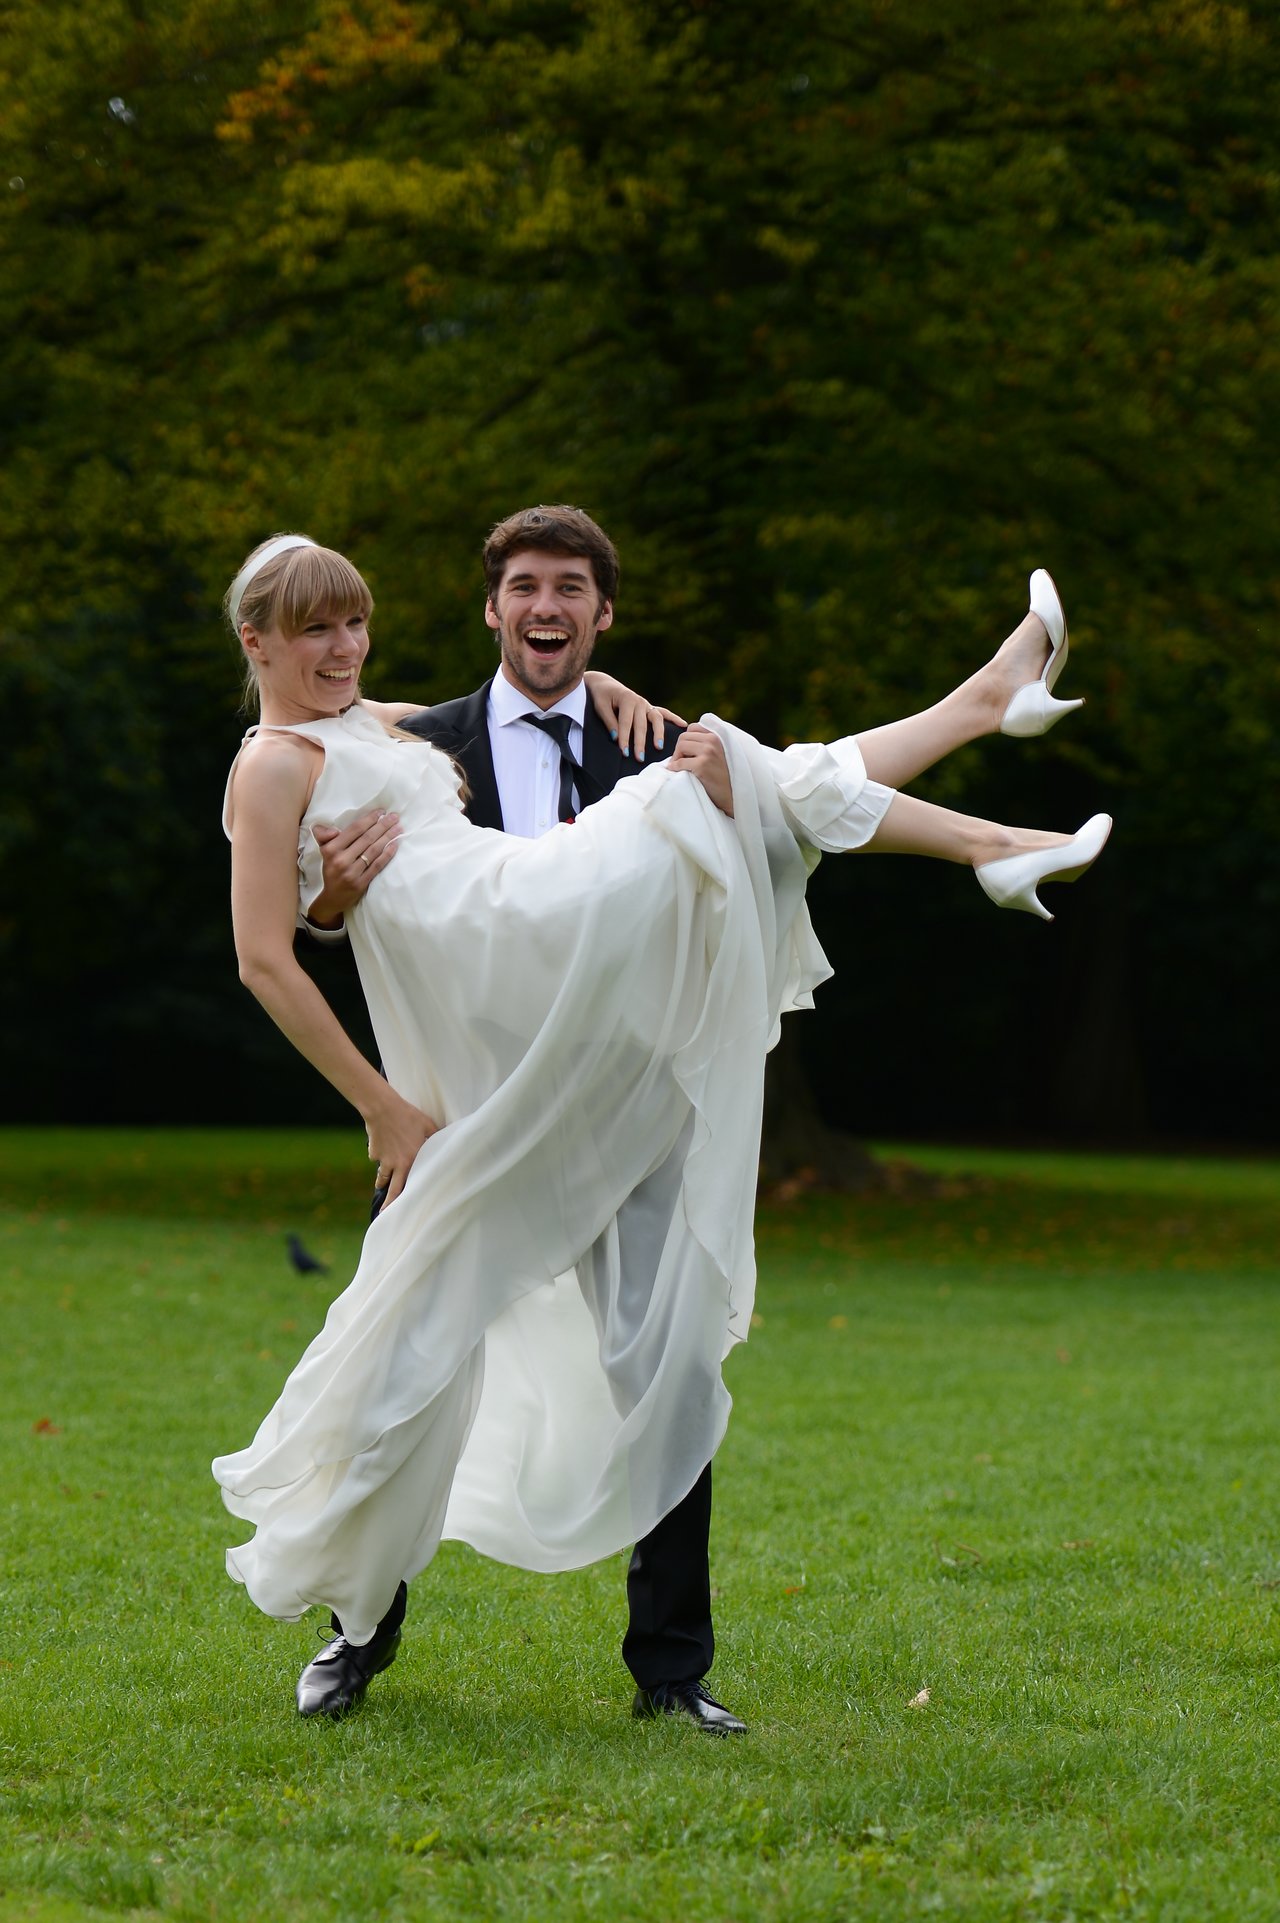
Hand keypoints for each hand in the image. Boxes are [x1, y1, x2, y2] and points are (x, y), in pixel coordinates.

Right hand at [308, 811, 400, 926]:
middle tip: (394, 816)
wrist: (332, 897)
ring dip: (388, 837)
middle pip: (367, 838)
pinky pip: (377, 865)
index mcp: (331, 849)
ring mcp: (352, 873)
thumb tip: (334, 829)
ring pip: (374, 851)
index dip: (369, 819)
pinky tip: (395, 844)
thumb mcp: (323, 850)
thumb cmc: (331, 868)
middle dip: (383, 825)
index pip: (354, 830)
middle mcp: (341, 860)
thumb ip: (324, 835)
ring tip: (398, 828)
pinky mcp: (361, 883)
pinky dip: (387, 854)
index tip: (381, 812)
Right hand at [365, 1090, 440, 1207]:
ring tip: (381, 1187)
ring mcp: (384, 1160)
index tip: (412, 1204)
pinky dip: (379, 1156)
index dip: (412, 1194)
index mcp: (414, 1160)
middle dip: (389, 1204)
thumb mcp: (428, 1125)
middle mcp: (398, 1164)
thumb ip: (436, 1136)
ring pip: (383, 1177)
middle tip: (385, 1214)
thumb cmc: (408, 1115)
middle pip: (394, 1190)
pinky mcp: (374, 1153)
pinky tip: (382, 1146)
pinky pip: (376, 1158)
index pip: (414, 1183)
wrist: (382, 1109)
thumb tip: (446, 1140)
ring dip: (383, 1182)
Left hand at [584, 671, 685, 760]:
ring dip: (658, 733)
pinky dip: (674, 718)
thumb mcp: (600, 707)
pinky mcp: (649, 707)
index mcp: (627, 699)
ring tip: (659, 747)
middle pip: (642, 724)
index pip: (626, 722)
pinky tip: (683, 725)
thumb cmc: (601, 697)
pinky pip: (663, 713)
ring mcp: (646, 704)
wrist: (605, 684)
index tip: (624, 752)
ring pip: (656, 719)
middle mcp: (639, 701)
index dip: (624, 738)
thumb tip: (616, 737)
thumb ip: (609, 722)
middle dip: (641, 742)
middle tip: (640, 758)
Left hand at [669, 724, 732, 816]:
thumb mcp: (720, 753)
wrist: (732, 795)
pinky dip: (675, 768)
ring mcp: (708, 752)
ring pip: (680, 746)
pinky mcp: (702, 765)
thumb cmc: (723, 776)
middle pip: (684, 736)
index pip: (693, 727)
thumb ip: (707, 744)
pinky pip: (680, 762)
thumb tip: (682, 741)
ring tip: (679, 767)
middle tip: (679, 761)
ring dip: (676, 758)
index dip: (686, 740)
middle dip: (679, 749)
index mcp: (718, 735)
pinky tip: (677, 772)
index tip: (687, 752)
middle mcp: (714, 740)